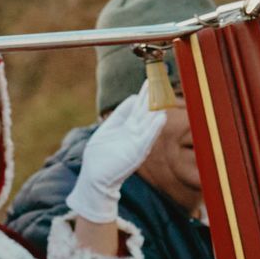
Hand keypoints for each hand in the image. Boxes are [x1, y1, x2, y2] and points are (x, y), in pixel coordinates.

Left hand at [66, 82, 165, 223]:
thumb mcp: (108, 129)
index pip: (138, 105)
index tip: (150, 80)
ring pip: (149, 122)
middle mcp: (134, 133)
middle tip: (161, 80)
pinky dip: (155, 128)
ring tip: (164, 95)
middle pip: (146, 110)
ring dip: (157, 109)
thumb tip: (132, 98)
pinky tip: (161, 117)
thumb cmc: (99, 157)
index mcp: (126, 126)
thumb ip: (120, 115)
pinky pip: (148, 138)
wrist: (95, 179)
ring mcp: (136, 142)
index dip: (144, 93)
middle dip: (153, 96)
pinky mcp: (137, 153)